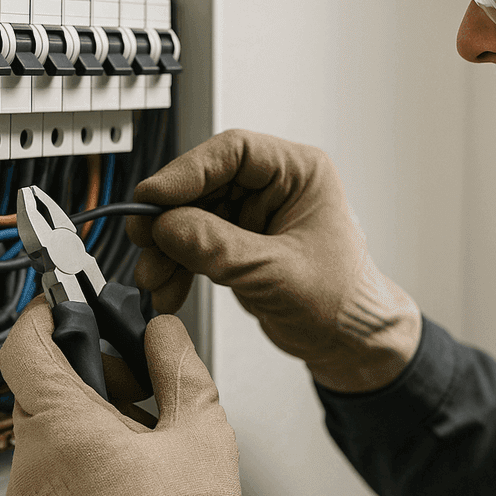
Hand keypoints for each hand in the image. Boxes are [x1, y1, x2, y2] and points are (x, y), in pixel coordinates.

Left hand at [0, 297, 262, 495]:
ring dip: (83, 422)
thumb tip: (162, 332)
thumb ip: (177, 362)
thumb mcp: (199, 425)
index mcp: (63, 425)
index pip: (23, 348)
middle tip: (136, 386)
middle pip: (40, 390)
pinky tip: (125, 478)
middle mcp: (31, 462)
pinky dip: (76, 462)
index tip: (61, 308)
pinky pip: (46, 476)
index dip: (41, 318)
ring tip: (140, 442)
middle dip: (86, 376)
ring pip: (45, 435)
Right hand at [126, 129, 421, 391]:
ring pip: (194, 215)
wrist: (351, 343)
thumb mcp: (275, 273)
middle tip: (144, 240)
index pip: (233, 152)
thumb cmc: (344, 302)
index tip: (152, 197)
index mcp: (300, 172)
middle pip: (205, 184)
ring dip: (168, 247)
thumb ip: (218, 248)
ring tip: (154, 277)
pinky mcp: (241, 243)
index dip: (186, 172)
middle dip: (170, 218)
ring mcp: (255, 215)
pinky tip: (168, 288)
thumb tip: (167, 226)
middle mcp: (275, 186)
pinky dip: (178, 265)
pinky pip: (197, 243)